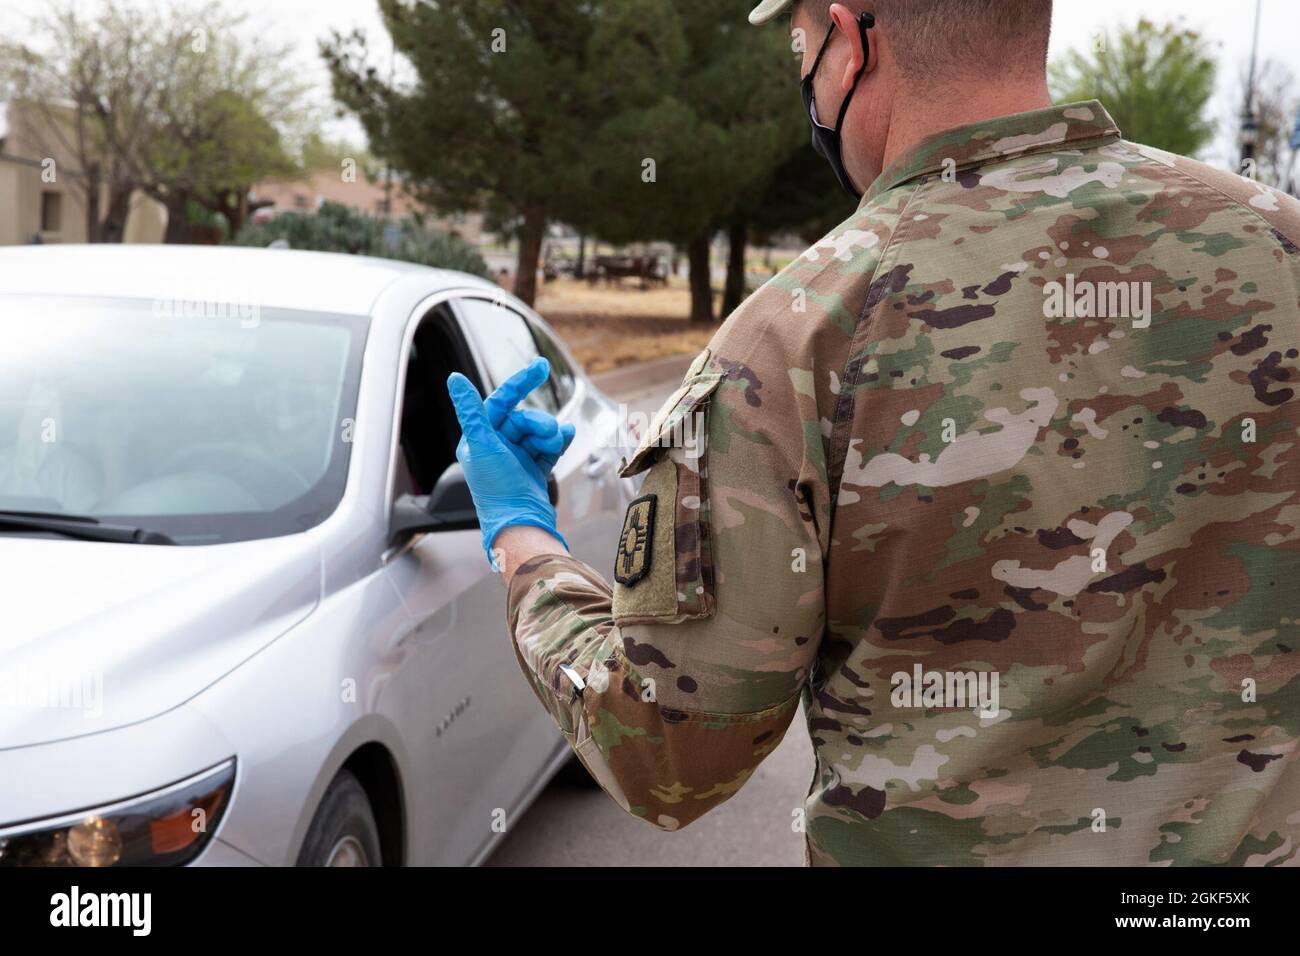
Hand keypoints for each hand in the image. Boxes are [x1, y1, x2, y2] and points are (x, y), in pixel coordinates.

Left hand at [447, 358, 576, 566]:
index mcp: (479, 439)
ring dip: (550, 434)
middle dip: (538, 423)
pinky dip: (559, 441)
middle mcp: (496, 448)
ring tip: (554, 445)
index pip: (500, 402)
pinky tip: (568, 435)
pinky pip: (549, 447)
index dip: (520, 383)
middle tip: (547, 433)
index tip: (542, 366)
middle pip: (524, 418)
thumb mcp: (482, 444)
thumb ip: (470, 410)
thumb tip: (454, 378)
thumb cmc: (497, 489)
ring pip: (538, 432)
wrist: (522, 525)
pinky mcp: (534, 470)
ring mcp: (516, 459)